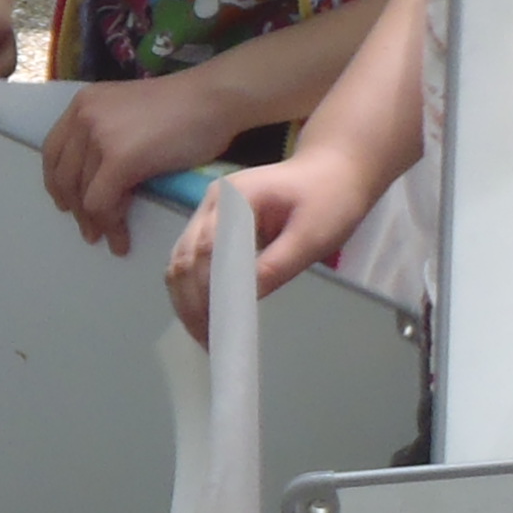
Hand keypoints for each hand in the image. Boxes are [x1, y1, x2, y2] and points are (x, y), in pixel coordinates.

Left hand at [39, 74, 233, 256]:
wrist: (214, 99)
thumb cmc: (185, 109)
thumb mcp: (129, 114)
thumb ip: (108, 136)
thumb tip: (98, 179)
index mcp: (83, 103)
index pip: (53, 150)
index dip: (57, 182)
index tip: (67, 203)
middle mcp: (84, 116)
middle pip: (63, 175)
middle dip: (75, 208)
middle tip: (89, 230)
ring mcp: (99, 136)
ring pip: (82, 194)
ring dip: (95, 223)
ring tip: (109, 240)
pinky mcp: (119, 159)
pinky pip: (102, 203)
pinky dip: (111, 225)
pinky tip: (121, 239)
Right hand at [163, 148, 369, 344]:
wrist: (333, 170)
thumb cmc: (330, 199)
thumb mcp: (312, 235)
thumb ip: (277, 264)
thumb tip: (245, 300)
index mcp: (235, 197)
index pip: (207, 249)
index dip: (207, 290)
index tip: (219, 328)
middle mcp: (212, 203)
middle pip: (183, 257)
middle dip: (192, 303)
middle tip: (209, 342)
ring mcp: (209, 213)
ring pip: (179, 261)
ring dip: (187, 300)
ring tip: (206, 337)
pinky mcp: (213, 225)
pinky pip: (191, 260)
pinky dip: (194, 290)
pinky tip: (207, 316)